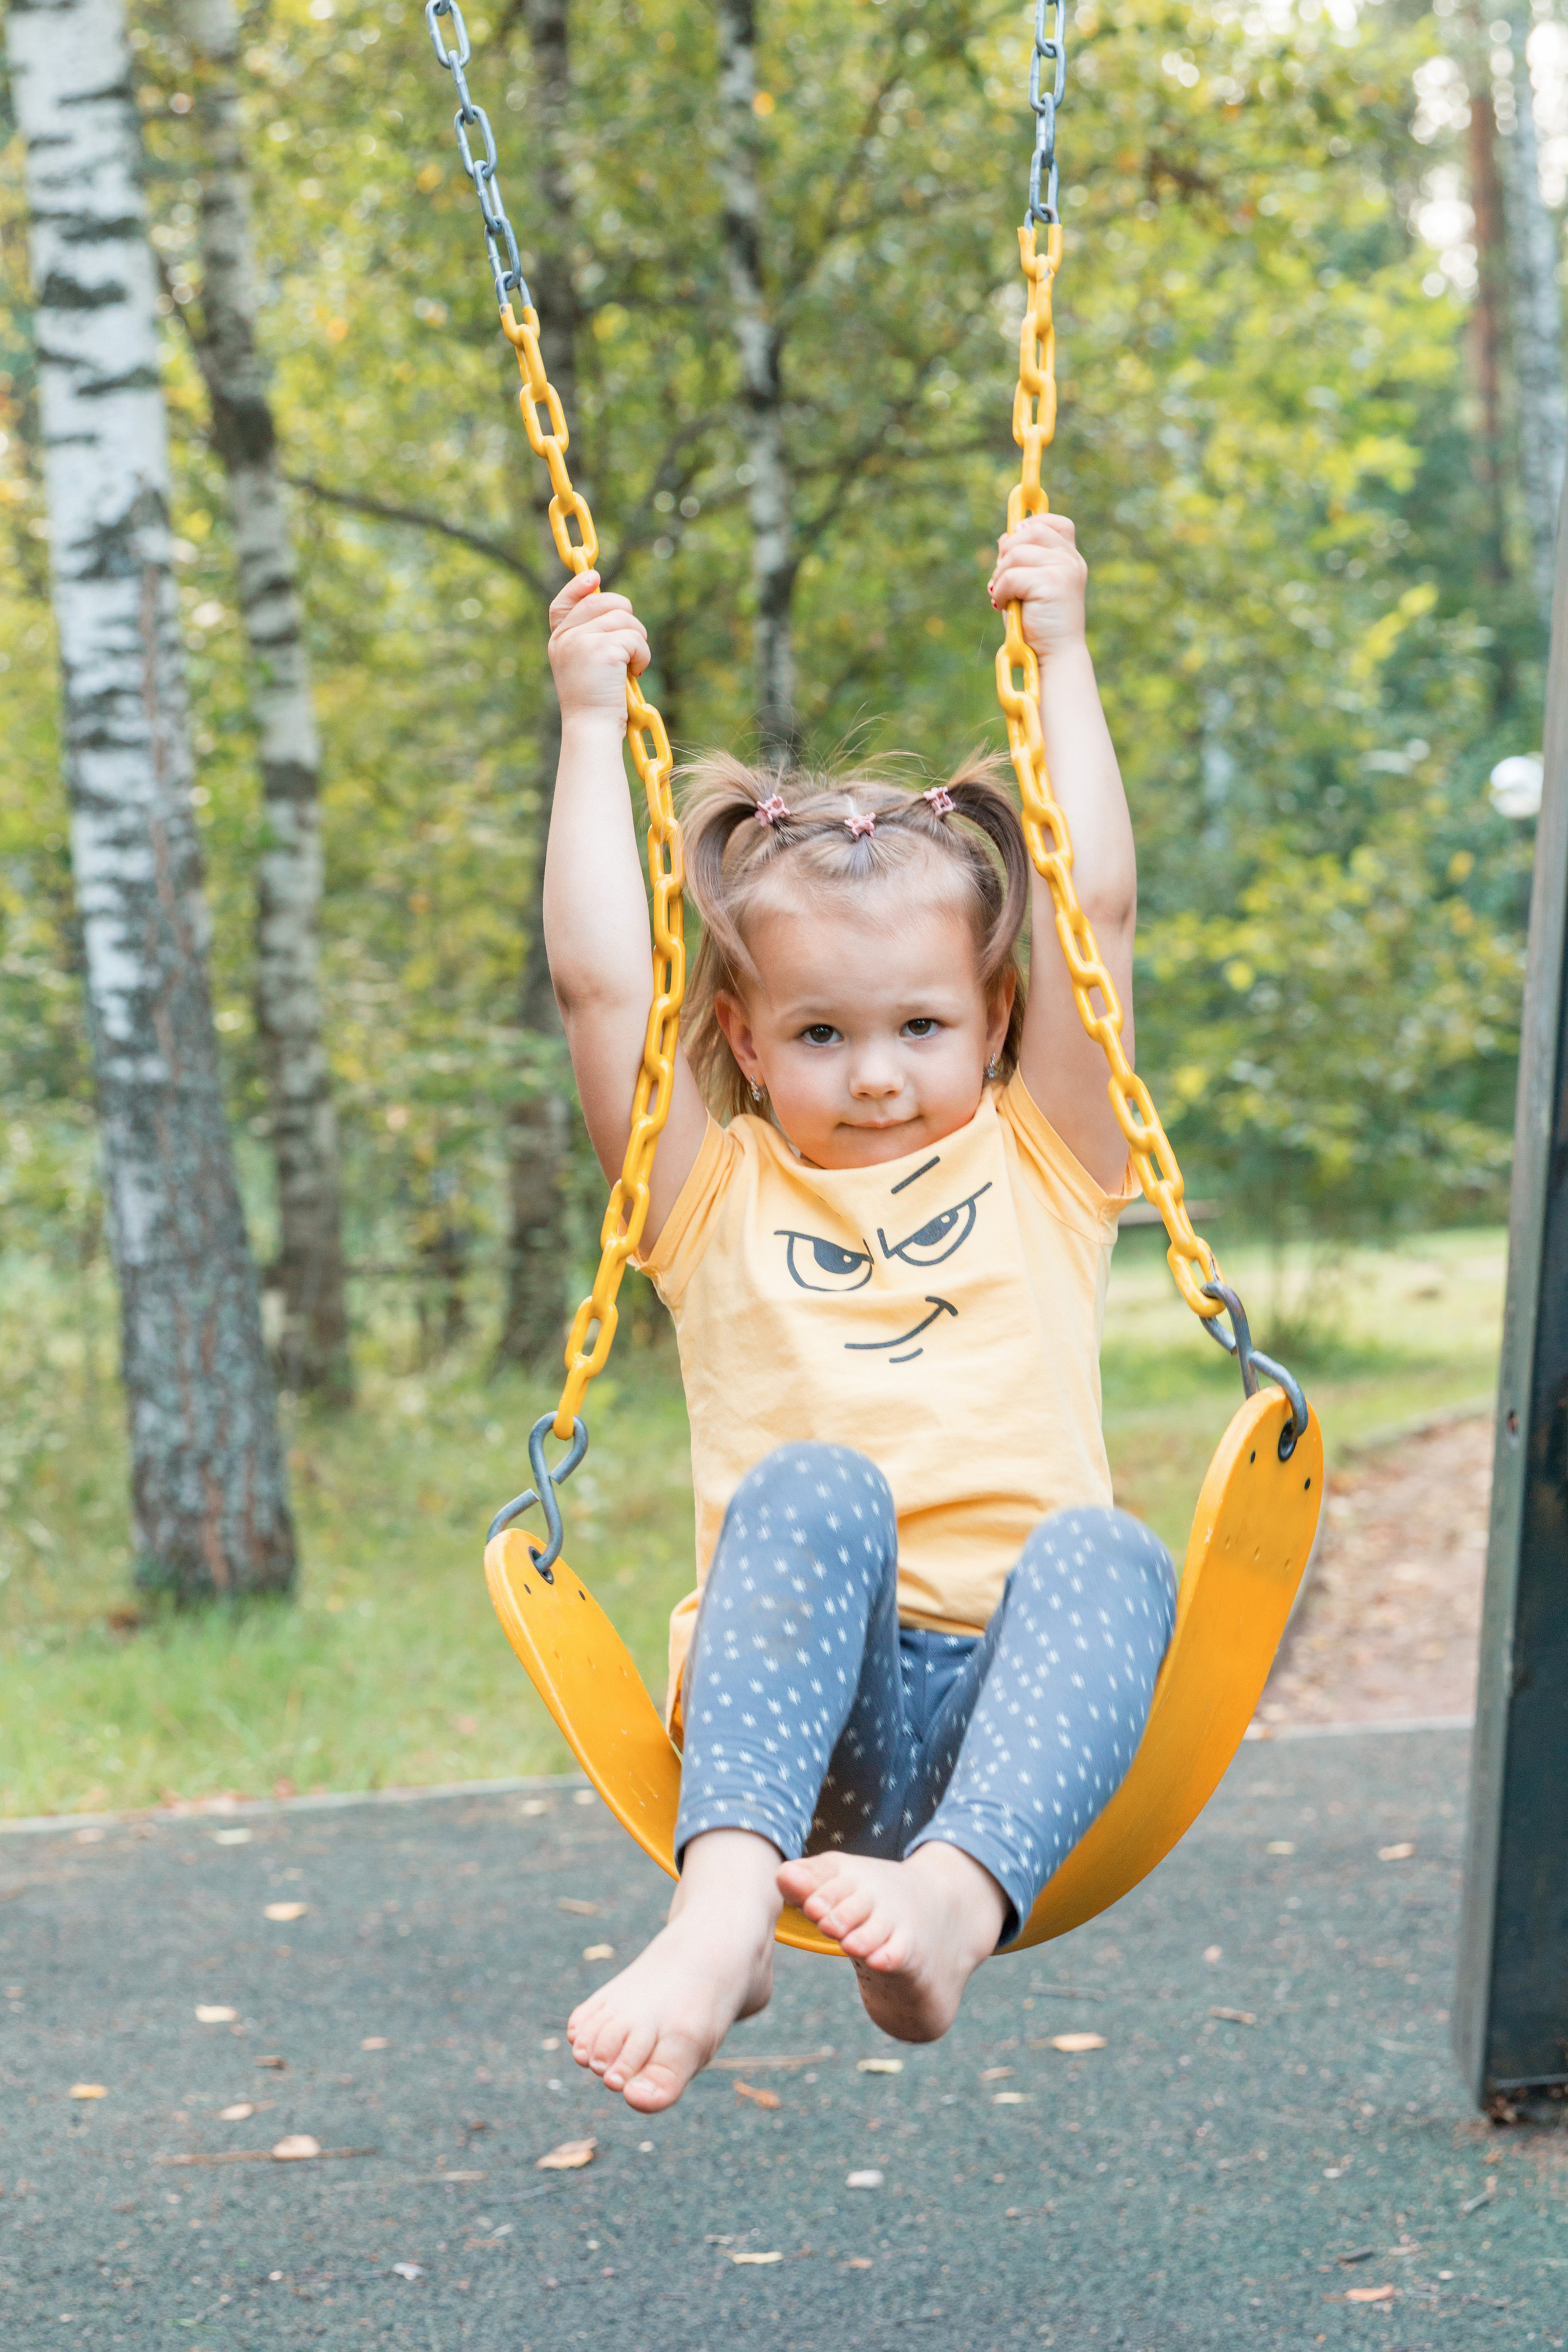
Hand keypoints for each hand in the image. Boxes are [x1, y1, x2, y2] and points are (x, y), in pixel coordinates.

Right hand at [548, 569, 650, 727]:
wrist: (592, 729)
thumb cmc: (597, 705)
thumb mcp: (588, 666)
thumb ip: (594, 638)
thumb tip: (617, 610)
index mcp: (559, 641)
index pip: (564, 603)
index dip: (578, 587)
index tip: (594, 576)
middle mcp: (566, 637)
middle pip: (601, 601)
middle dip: (626, 615)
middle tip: (632, 643)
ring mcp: (581, 641)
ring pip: (624, 618)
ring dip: (638, 641)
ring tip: (631, 666)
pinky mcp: (602, 648)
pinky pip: (635, 638)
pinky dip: (643, 655)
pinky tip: (634, 673)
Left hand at [987, 512, 1087, 660]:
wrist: (1054, 658)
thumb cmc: (1037, 627)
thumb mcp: (1026, 587)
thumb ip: (1020, 561)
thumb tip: (1006, 536)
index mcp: (1069, 560)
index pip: (1055, 523)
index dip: (1031, 523)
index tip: (1013, 542)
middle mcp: (1071, 561)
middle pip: (1030, 530)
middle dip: (1007, 552)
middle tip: (1003, 580)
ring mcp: (1065, 570)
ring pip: (1016, 553)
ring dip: (1000, 575)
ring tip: (1003, 598)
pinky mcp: (1053, 583)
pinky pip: (1011, 575)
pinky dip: (1001, 591)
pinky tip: (1004, 606)